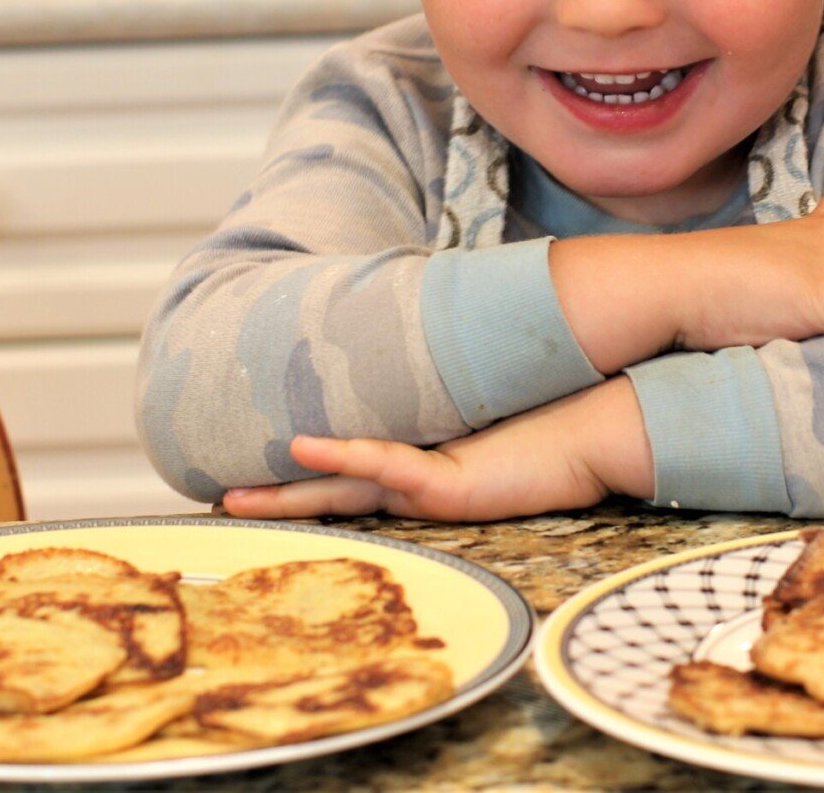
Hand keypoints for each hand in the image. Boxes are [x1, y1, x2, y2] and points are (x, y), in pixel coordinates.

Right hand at [219, 380, 650, 520]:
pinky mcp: (455, 485)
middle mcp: (422, 485)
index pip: (348, 469)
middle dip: (274, 498)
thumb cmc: (554, 405)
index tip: (247, 466)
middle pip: (333, 493)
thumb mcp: (486, 383)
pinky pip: (390, 467)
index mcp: (424, 463)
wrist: (608, 425)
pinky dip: (345, 456)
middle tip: (214, 502)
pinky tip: (302, 447)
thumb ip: (449, 366)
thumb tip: (418, 322)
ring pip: (348, 491)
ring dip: (290, 492)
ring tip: (234, 495)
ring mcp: (436, 489)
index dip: (298, 470)